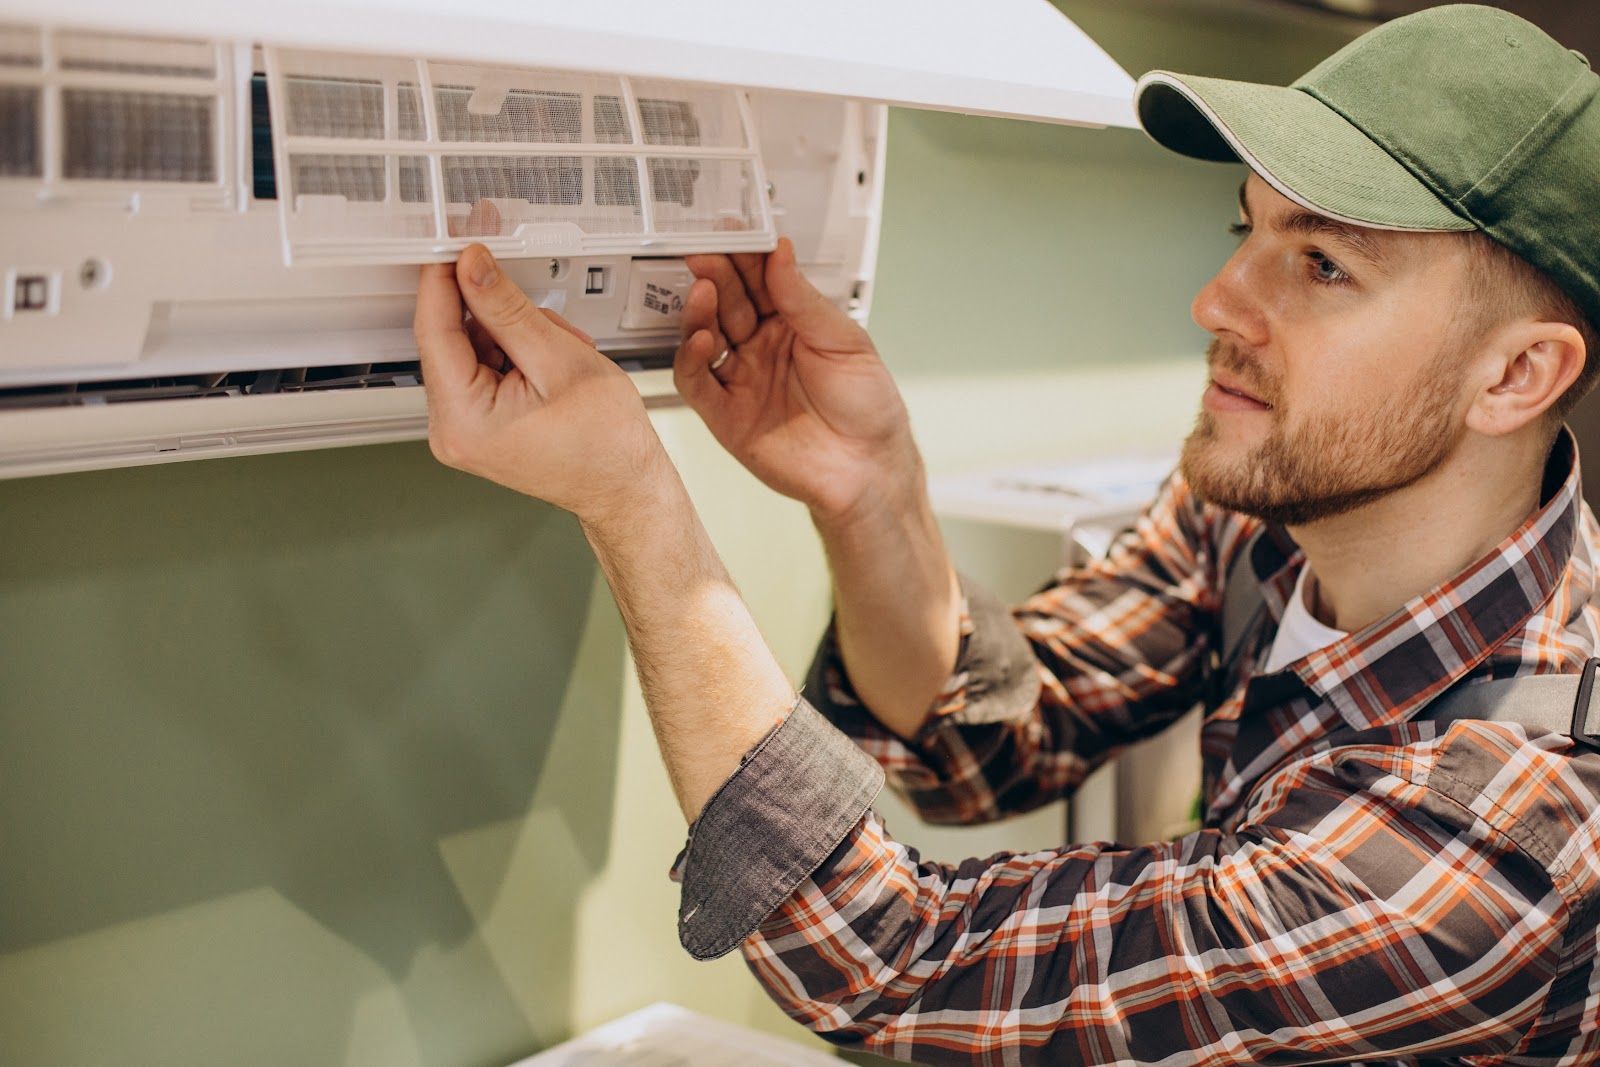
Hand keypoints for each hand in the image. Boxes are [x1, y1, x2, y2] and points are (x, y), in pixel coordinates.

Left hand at [414, 244, 673, 528]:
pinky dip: (518, 355)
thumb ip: (507, 308)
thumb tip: (470, 266)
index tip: (461, 244)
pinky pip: (483, 369)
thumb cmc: (607, 443)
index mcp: (462, 420)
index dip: (445, 278)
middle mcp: (450, 430)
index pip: (433, 330)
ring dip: (517, 336)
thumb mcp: (560, 358)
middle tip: (547, 320)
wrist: (626, 488)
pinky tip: (552, 365)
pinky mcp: (477, 425)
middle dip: (501, 317)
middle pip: (453, 339)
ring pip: (472, 349)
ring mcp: (462, 430)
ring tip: (563, 355)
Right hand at [675, 237, 918, 525]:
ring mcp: (741, 379)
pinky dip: (691, 359)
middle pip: (727, 302)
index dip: (744, 255)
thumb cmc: (868, 407)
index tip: (732, 229)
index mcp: (791, 323)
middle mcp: (761, 347)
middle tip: (704, 252)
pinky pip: (697, 382)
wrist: (868, 469)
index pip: (758, 279)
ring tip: (702, 289)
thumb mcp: (845, 341)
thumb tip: (780, 252)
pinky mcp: (726, 415)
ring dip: (698, 310)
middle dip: (714, 274)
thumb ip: (804, 300)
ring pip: (705, 336)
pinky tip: (702, 339)